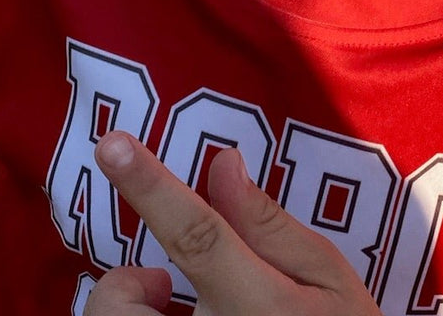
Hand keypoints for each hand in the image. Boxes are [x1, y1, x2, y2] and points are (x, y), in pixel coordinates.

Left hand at [82, 131, 381, 315]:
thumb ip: (270, 225)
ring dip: (131, 309)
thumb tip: (222, 164)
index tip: (113, 143)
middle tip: (163, 288)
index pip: (198, 236)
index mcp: (259, 308)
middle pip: (124, 299)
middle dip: (126, 283)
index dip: (152, 188)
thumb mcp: (329, 277)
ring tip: (170, 312)